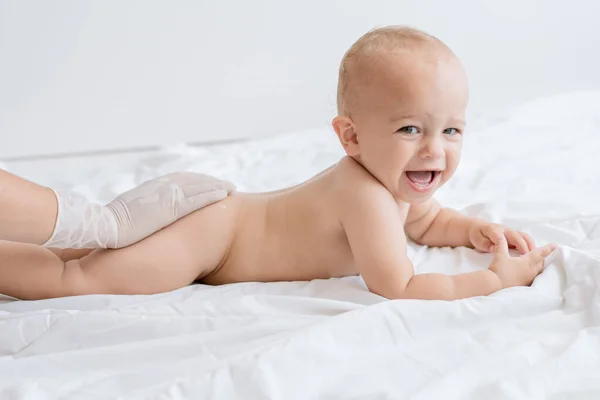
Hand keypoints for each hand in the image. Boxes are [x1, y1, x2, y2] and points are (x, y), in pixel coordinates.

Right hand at [106, 172, 234, 247]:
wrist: (103, 227)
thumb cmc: (109, 227)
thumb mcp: (126, 216)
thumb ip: (139, 213)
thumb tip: (140, 221)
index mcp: (150, 190)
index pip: (178, 181)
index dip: (195, 182)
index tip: (207, 184)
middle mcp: (160, 188)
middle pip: (192, 181)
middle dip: (209, 182)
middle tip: (225, 184)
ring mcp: (166, 196)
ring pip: (198, 186)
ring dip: (216, 186)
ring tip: (231, 187)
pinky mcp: (171, 207)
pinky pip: (197, 198)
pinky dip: (212, 194)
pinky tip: (224, 194)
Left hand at [469, 221, 535, 254]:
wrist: (477, 228)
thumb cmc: (477, 235)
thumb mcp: (478, 240)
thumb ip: (485, 244)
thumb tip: (495, 248)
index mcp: (495, 230)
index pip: (507, 237)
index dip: (513, 244)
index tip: (520, 253)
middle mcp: (505, 230)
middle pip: (518, 236)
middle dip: (526, 246)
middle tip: (531, 257)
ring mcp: (511, 232)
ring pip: (524, 237)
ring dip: (531, 245)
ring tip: (537, 256)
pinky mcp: (514, 236)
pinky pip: (524, 240)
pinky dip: (531, 246)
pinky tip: (535, 255)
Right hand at [488, 235, 556, 288]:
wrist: (494, 285)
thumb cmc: (498, 269)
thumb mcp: (500, 255)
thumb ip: (501, 244)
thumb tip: (500, 235)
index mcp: (527, 262)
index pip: (540, 253)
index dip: (548, 248)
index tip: (556, 245)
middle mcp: (530, 270)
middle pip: (541, 261)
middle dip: (542, 256)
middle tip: (542, 251)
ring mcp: (528, 278)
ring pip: (538, 269)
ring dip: (538, 264)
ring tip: (536, 261)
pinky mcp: (524, 284)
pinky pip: (533, 276)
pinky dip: (533, 271)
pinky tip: (528, 271)